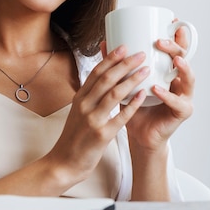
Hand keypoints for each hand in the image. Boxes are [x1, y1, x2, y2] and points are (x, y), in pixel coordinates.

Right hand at [45, 44, 149, 183]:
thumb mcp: (78, 112)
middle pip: (106, 79)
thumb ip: (89, 96)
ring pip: (114, 94)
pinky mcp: (102, 135)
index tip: (124, 47)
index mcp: (79, 98)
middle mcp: (84, 105)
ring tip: (145, 70)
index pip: (96, 72)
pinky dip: (133, 104)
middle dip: (125, 64)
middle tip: (140, 54)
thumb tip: (102, 78)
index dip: (111, 58)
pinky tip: (143, 95)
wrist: (64, 163)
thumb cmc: (74, 138)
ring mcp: (92, 120)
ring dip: (132, 80)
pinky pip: (120, 116)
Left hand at [123, 22, 195, 151]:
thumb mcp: (126, 82)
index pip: (177, 49)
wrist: (139, 134)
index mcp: (169, 71)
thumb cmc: (134, 107)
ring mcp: (184, 96)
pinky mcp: (182, 112)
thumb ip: (118, 64)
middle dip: (175, 47)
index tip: (172, 21)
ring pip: (189, 78)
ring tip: (174, 58)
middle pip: (184, 58)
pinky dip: (167, 95)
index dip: (178, 35)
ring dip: (183, 67)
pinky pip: (177, 102)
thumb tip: (105, 43)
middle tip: (161, 41)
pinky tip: (156, 89)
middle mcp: (179, 81)